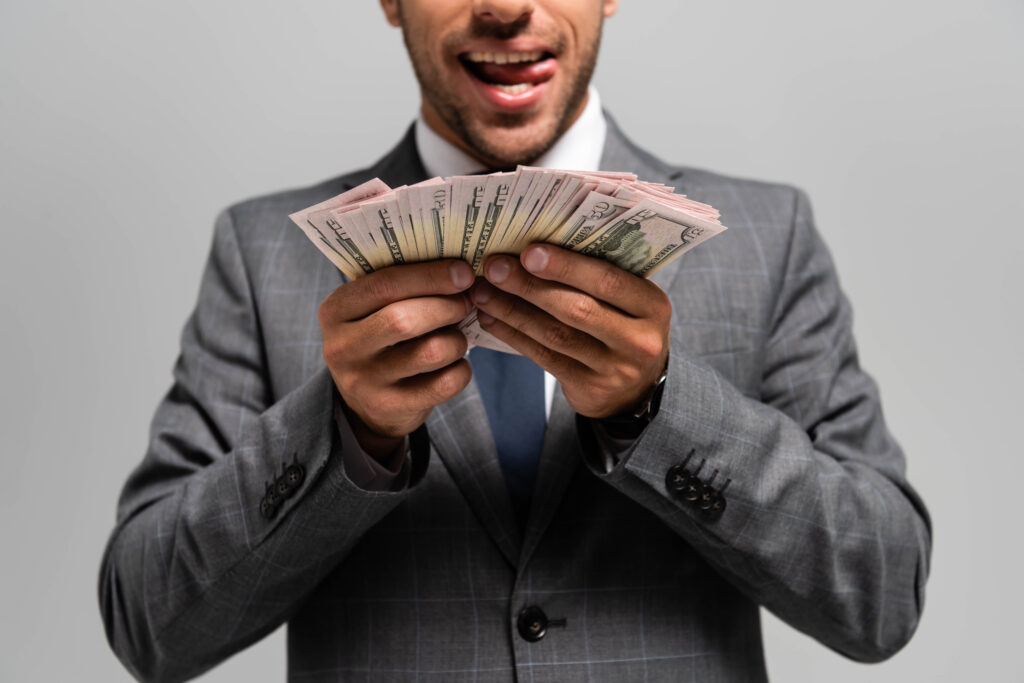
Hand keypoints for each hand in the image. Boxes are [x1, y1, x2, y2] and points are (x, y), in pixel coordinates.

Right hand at [318, 260, 474, 462]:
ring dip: (456, 339)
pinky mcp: (388, 409)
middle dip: (446, 306)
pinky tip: (457, 364)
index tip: (462, 271)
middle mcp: (342, 347)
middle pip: (404, 319)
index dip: (429, 275)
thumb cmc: (380, 339)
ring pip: (430, 352)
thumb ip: (400, 285)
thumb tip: (458, 264)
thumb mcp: (373, 310)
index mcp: (335, 310)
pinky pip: (444, 385)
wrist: (364, 403)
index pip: (383, 284)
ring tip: (458, 336)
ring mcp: (363, 382)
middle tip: (467, 301)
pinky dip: (461, 370)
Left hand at [470, 244, 670, 418]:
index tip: (528, 251)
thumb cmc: (625, 326)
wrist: (637, 388)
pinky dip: (513, 335)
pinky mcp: (589, 388)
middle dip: (530, 286)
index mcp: (652, 305)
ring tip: (482, 291)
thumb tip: (538, 242)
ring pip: (555, 334)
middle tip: (494, 267)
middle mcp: (639, 339)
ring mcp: (615, 368)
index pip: (608, 281)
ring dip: (513, 310)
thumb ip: (601, 275)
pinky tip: (490, 319)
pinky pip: (544, 357)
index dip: (566, 266)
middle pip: (578, 309)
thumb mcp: (631, 301)